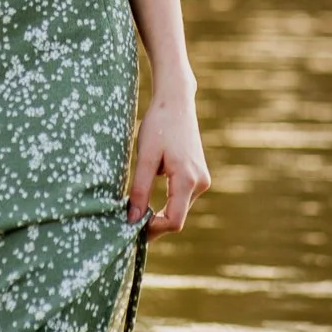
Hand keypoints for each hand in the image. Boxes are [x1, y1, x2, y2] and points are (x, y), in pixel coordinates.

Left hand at [127, 88, 210, 235]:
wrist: (176, 102)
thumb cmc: (158, 126)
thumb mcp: (145, 158)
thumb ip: (140, 190)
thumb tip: (132, 220)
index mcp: (188, 180)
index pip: (174, 221)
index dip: (153, 229)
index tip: (131, 228)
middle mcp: (200, 183)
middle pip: (177, 217)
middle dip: (155, 223)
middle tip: (129, 222)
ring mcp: (202, 179)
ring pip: (180, 208)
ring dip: (160, 212)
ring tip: (136, 209)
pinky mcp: (199, 175)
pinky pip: (182, 198)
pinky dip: (167, 202)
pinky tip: (149, 199)